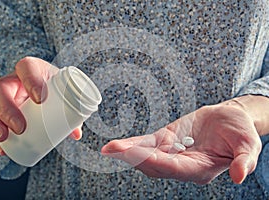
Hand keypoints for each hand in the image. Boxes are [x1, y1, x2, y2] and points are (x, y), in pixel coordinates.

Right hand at [0, 57, 81, 154]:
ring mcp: (5, 96)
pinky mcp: (1, 112)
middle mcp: (13, 80)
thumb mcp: (66, 93)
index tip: (40, 99)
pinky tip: (3, 149)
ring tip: (4, 139)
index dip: (30, 80)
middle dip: (7, 109)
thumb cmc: (59, 88)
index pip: (26, 67)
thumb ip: (73, 110)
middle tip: (20, 128)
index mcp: (32, 69)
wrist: (52, 90)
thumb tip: (75, 133)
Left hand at [101, 104, 261, 183]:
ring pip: (147, 156)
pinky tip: (118, 145)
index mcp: (201, 168)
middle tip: (115, 150)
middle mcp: (183, 165)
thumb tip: (239, 176)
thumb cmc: (240, 132)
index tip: (138, 155)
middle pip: (155, 165)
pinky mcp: (166, 140)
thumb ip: (243, 160)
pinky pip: (147, 144)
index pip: (176, 168)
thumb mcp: (248, 144)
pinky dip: (133, 144)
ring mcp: (172, 153)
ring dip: (128, 153)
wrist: (229, 119)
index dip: (157, 161)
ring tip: (110, 148)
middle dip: (134, 158)